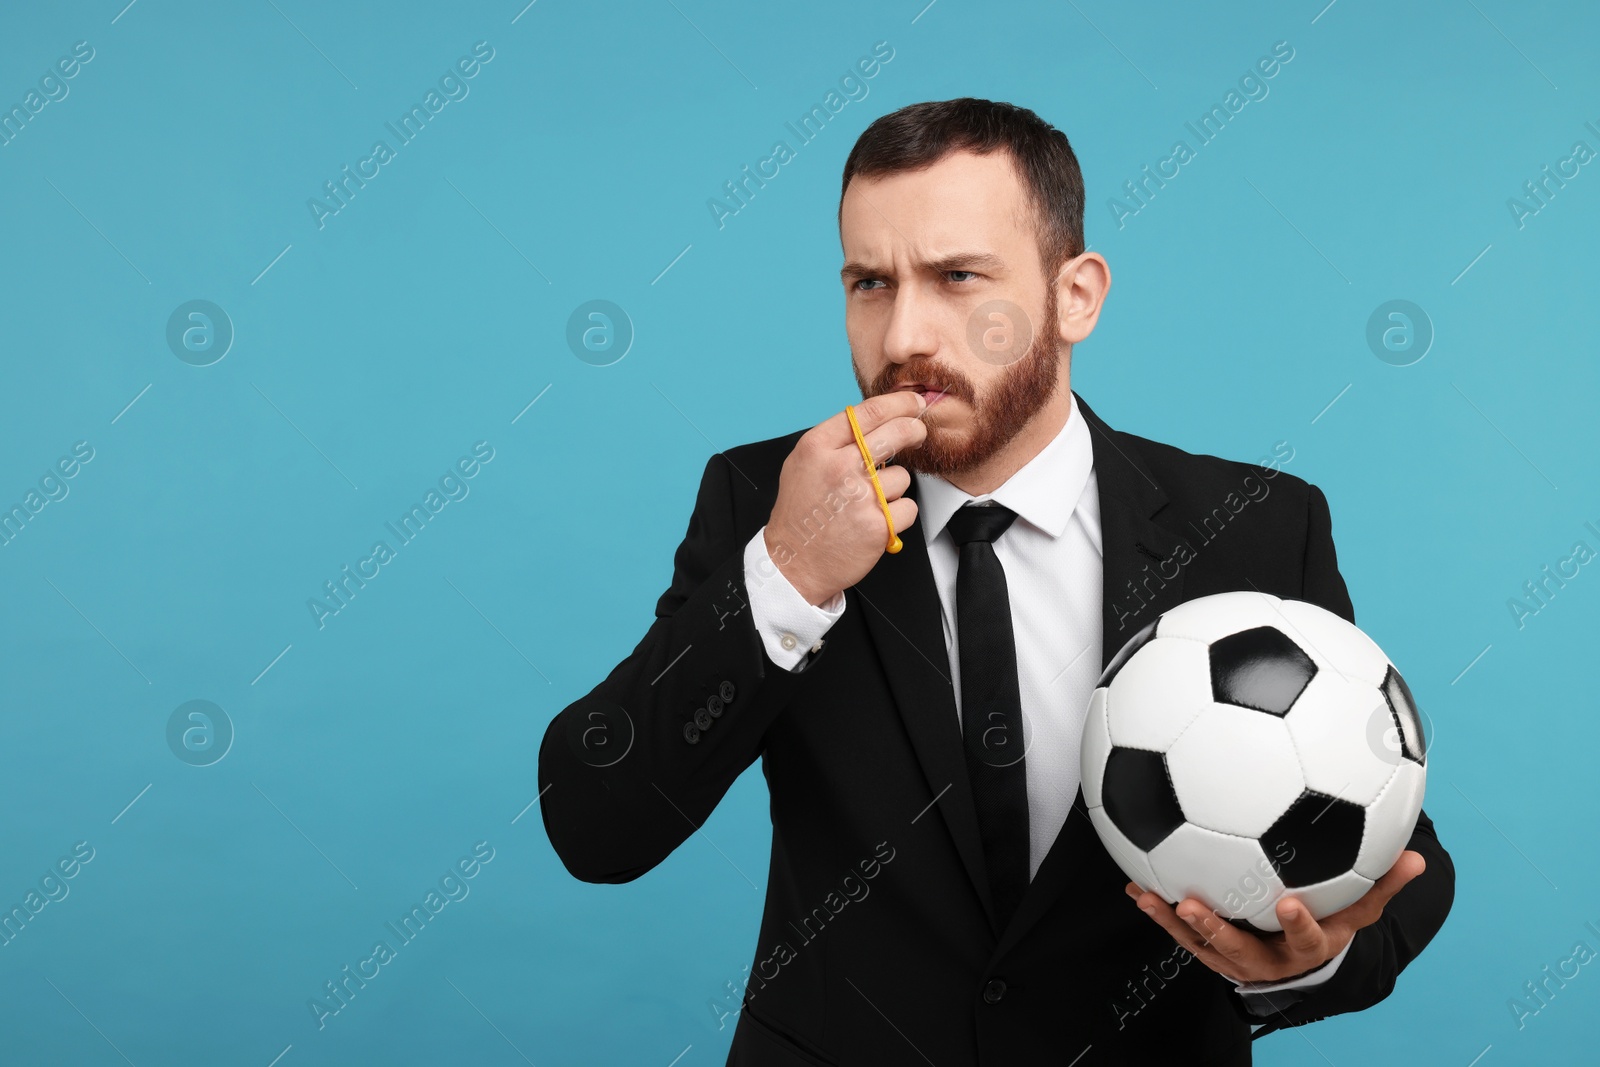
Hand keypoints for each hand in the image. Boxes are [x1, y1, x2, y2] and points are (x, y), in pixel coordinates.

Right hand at [764, 390, 927, 605]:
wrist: (794, 561)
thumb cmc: (800, 512)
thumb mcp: (804, 464)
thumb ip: (835, 441)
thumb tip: (876, 420)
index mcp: (818, 447)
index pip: (869, 412)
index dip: (899, 403)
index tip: (912, 403)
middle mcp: (839, 467)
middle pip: (897, 433)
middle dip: (914, 429)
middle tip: (918, 432)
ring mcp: (860, 496)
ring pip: (902, 476)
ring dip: (893, 488)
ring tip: (868, 503)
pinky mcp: (877, 524)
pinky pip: (908, 507)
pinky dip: (898, 515)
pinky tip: (877, 520)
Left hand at [1125, 850, 1425, 983]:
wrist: (1300, 958)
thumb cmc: (1330, 919)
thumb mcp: (1358, 906)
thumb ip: (1384, 883)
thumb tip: (1416, 856)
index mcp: (1308, 946)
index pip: (1307, 939)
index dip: (1298, 924)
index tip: (1286, 902)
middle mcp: (1268, 958)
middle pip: (1240, 950)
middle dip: (1216, 929)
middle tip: (1191, 905)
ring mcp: (1235, 957)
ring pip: (1201, 945)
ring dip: (1173, 922)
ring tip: (1150, 896)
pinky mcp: (1209, 949)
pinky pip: (1181, 934)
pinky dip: (1158, 911)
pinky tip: (1136, 886)